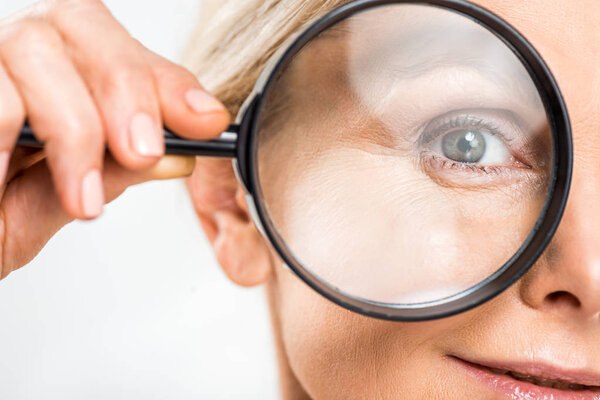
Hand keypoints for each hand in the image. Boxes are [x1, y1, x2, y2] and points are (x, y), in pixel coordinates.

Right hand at [0, 0, 229, 277]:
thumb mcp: (55, 202)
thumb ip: (111, 172)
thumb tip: (178, 157)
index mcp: (51, 80)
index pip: (120, 51)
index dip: (168, 81)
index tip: (206, 120)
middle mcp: (11, 57)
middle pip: (80, 25)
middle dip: (125, 92)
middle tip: (144, 153)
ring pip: (33, 50)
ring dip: (73, 128)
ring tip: (83, 199)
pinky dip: (5, 136)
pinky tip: (5, 177)